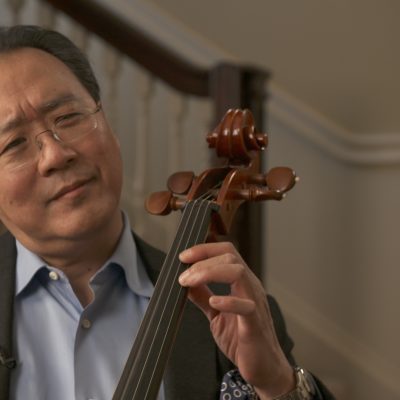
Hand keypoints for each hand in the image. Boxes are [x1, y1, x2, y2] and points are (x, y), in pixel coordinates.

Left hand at [179, 242, 294, 398]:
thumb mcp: (216, 314)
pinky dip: (228, 301)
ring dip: (210, 273)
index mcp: (241, 282)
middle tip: (183, 276)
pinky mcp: (254, 324)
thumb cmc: (241, 339)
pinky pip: (246, 306)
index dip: (204, 250)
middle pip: (230, 257)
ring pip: (238, 273)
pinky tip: (214, 302)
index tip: (184, 257)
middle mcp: (250, 287)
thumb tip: (186, 282)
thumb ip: (203, 296)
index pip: (226, 252)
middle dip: (203, 261)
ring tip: (190, 282)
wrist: (263, 368)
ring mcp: (254, 303)